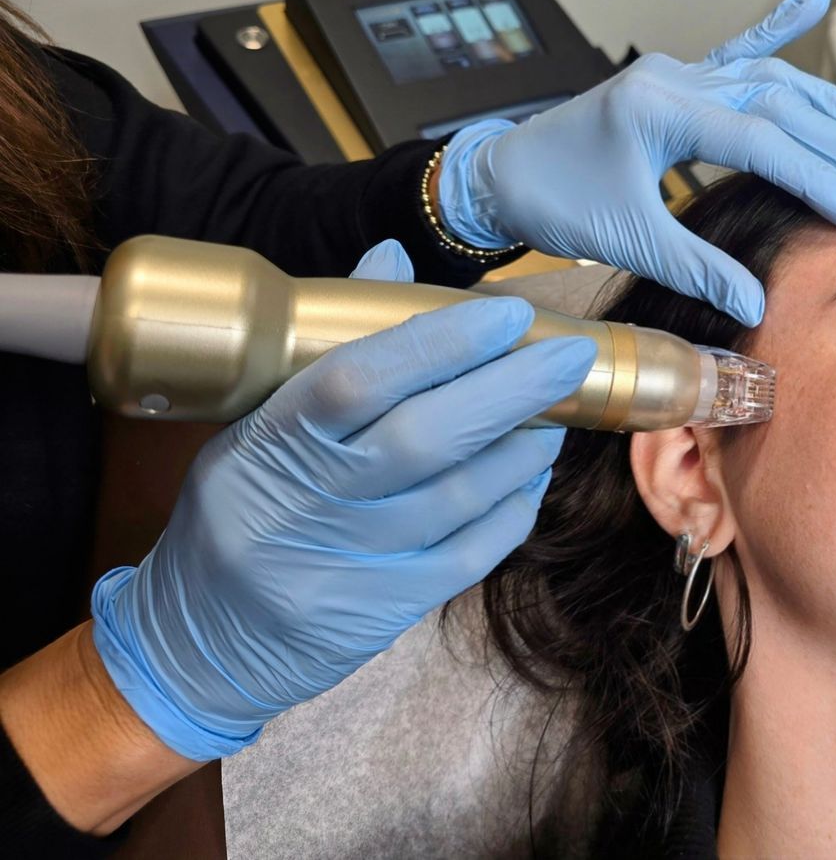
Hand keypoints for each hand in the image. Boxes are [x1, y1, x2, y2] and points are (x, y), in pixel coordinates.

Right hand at [89, 241, 596, 760]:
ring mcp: (349, 564)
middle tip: (568, 356)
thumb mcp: (254, 424)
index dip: (439, 343)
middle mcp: (308, 504)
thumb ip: (329, 348)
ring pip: (459, 497)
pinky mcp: (385, 610)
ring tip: (557, 412)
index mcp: (268, 443)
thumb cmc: (240, 510)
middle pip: (424, 438)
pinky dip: (512, 507)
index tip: (506, 315)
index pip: (355, 380)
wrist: (202, 643)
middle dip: (510, 389)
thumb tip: (394, 259)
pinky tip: (532, 475)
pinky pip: (470, 554)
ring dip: (522, 447)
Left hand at [436, 0, 835, 324]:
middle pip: (782, 103)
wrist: (500, 173)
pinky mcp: (676, 80)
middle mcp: (676, 77)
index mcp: (660, 107)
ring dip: (833, 105)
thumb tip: (758, 305)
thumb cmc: (553, 202)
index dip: (824, 179)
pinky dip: (778, 26)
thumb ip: (696, 267)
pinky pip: (736, 48)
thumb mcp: (624, 238)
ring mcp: (678, 72)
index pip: (764, 141)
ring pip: (772, 78)